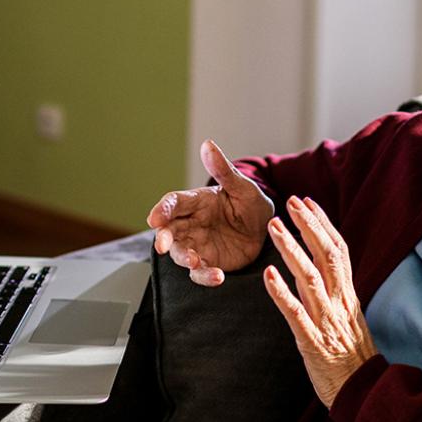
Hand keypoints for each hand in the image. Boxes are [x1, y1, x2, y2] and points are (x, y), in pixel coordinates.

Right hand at [146, 139, 274, 286]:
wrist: (267, 229)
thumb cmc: (251, 204)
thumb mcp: (242, 186)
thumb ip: (223, 170)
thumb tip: (208, 144)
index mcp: (196, 202)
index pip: (173, 203)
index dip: (162, 209)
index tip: (154, 218)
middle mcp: (191, 224)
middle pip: (169, 231)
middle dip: (163, 238)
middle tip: (163, 245)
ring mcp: (198, 244)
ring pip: (181, 253)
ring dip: (184, 259)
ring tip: (195, 262)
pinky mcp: (209, 262)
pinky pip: (200, 272)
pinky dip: (205, 276)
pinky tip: (217, 276)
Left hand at [264, 196, 377, 408]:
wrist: (363, 393)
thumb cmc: (350, 356)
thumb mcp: (347, 317)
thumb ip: (332, 292)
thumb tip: (314, 267)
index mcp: (348, 296)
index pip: (338, 251)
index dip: (323, 224)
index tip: (307, 202)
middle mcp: (340, 303)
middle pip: (327, 255)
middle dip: (308, 226)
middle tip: (290, 202)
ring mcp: (327, 322)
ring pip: (310, 278)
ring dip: (291, 249)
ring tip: (274, 227)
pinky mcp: (313, 343)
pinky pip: (296, 314)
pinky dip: (281, 292)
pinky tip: (268, 274)